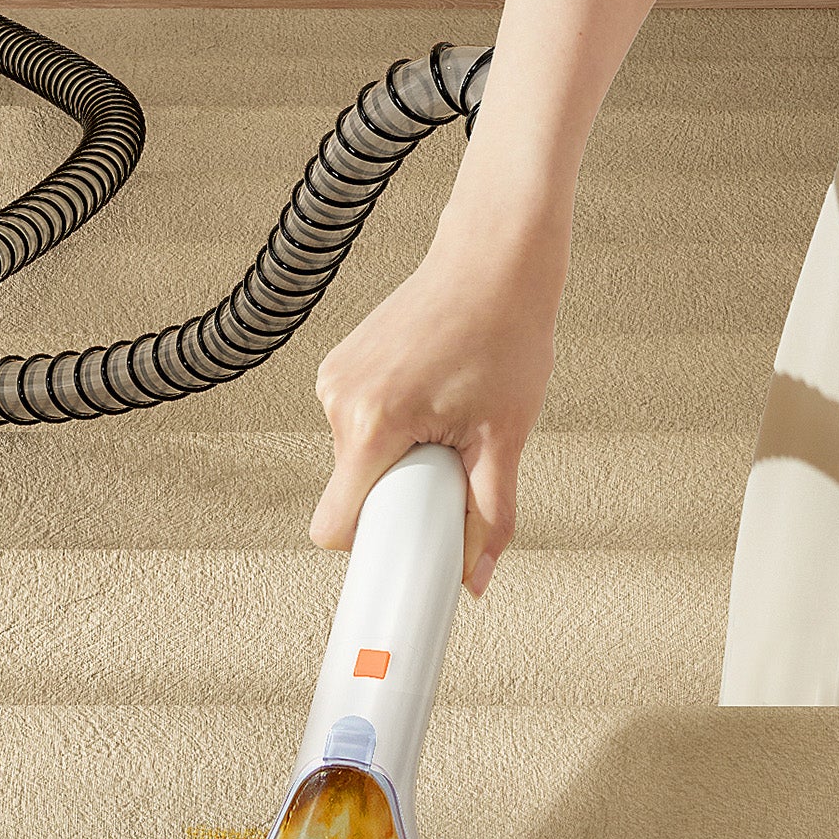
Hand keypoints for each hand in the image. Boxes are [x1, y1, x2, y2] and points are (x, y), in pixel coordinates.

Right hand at [310, 217, 562, 595]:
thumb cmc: (505, 334)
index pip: (333, 527)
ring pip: (358, 459)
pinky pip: (359, 424)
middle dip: (399, 495)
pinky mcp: (342, 363)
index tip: (400, 553)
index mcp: (373, 423)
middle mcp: (340, 400)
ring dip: (399, 458)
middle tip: (452, 461)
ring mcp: (335, 378)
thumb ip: (489, 516)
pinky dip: (393, 428)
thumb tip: (477, 578)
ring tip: (449, 417)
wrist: (496, 260)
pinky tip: (433, 396)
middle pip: (354, 493)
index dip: (369, 549)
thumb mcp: (505, 439)